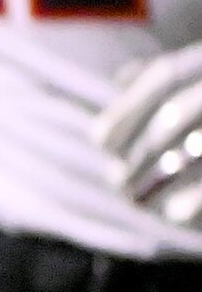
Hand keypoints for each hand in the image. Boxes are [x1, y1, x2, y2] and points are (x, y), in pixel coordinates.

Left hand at [95, 41, 201, 228]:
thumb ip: (180, 76)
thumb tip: (124, 78)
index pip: (168, 77)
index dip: (128, 109)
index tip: (99, 142)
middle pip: (179, 115)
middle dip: (140, 152)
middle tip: (117, 181)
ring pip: (195, 150)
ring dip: (161, 177)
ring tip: (137, 200)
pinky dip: (196, 201)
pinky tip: (174, 216)